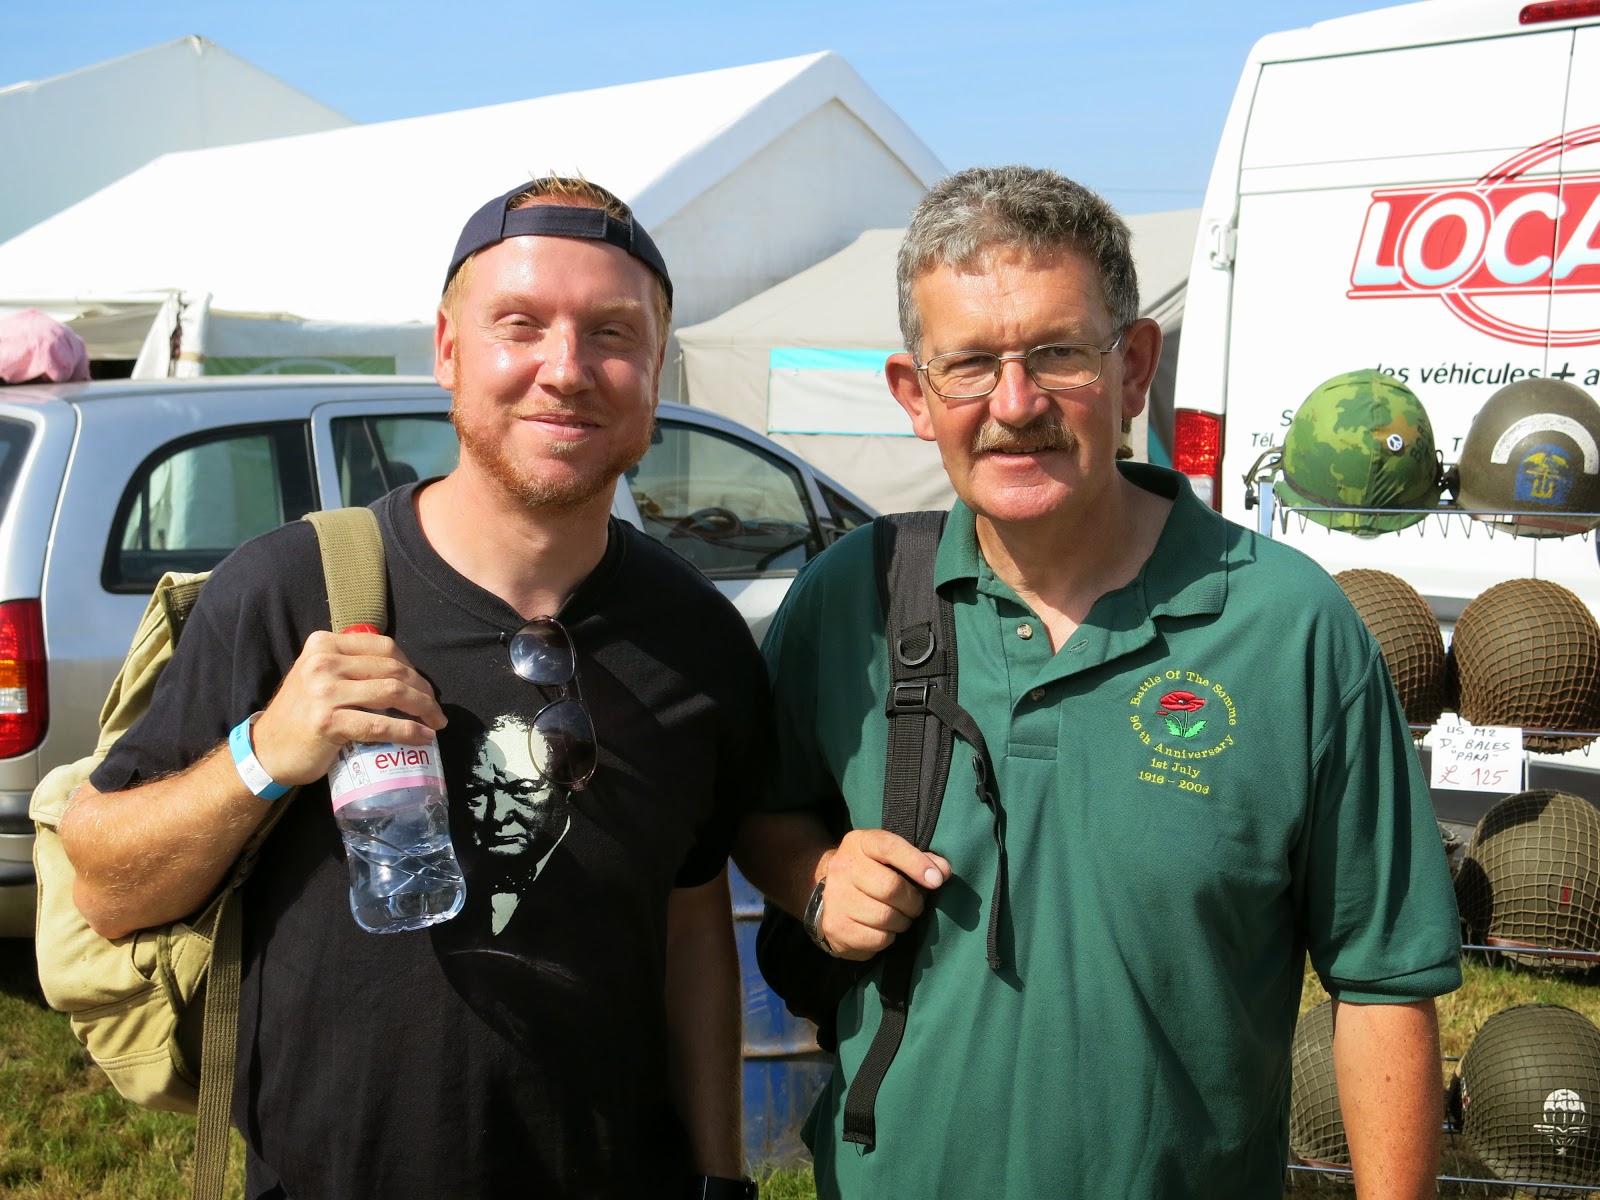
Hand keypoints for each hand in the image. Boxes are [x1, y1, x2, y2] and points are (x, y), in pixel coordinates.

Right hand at [249, 628, 446, 785]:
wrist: (268, 750)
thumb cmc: (301, 715)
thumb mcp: (320, 676)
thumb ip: (351, 666)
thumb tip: (404, 674)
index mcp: (324, 644)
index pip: (384, 647)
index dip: (413, 667)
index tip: (424, 687)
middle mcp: (323, 662)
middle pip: (393, 669)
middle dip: (423, 690)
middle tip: (436, 710)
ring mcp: (324, 691)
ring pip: (392, 692)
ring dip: (423, 709)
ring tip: (435, 722)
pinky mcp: (328, 722)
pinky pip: (380, 724)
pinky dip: (408, 731)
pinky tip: (423, 737)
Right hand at [815, 829, 949, 959]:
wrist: (831, 896)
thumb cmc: (872, 873)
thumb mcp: (893, 858)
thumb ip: (922, 860)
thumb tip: (943, 871)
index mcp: (860, 843)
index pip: (890, 848)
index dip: (917, 864)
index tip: (936, 881)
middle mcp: (843, 867)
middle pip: (890, 888)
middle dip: (913, 901)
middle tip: (916, 906)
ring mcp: (836, 897)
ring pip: (885, 917)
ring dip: (902, 921)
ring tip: (899, 917)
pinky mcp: (835, 927)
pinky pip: (877, 938)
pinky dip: (888, 937)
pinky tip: (883, 929)